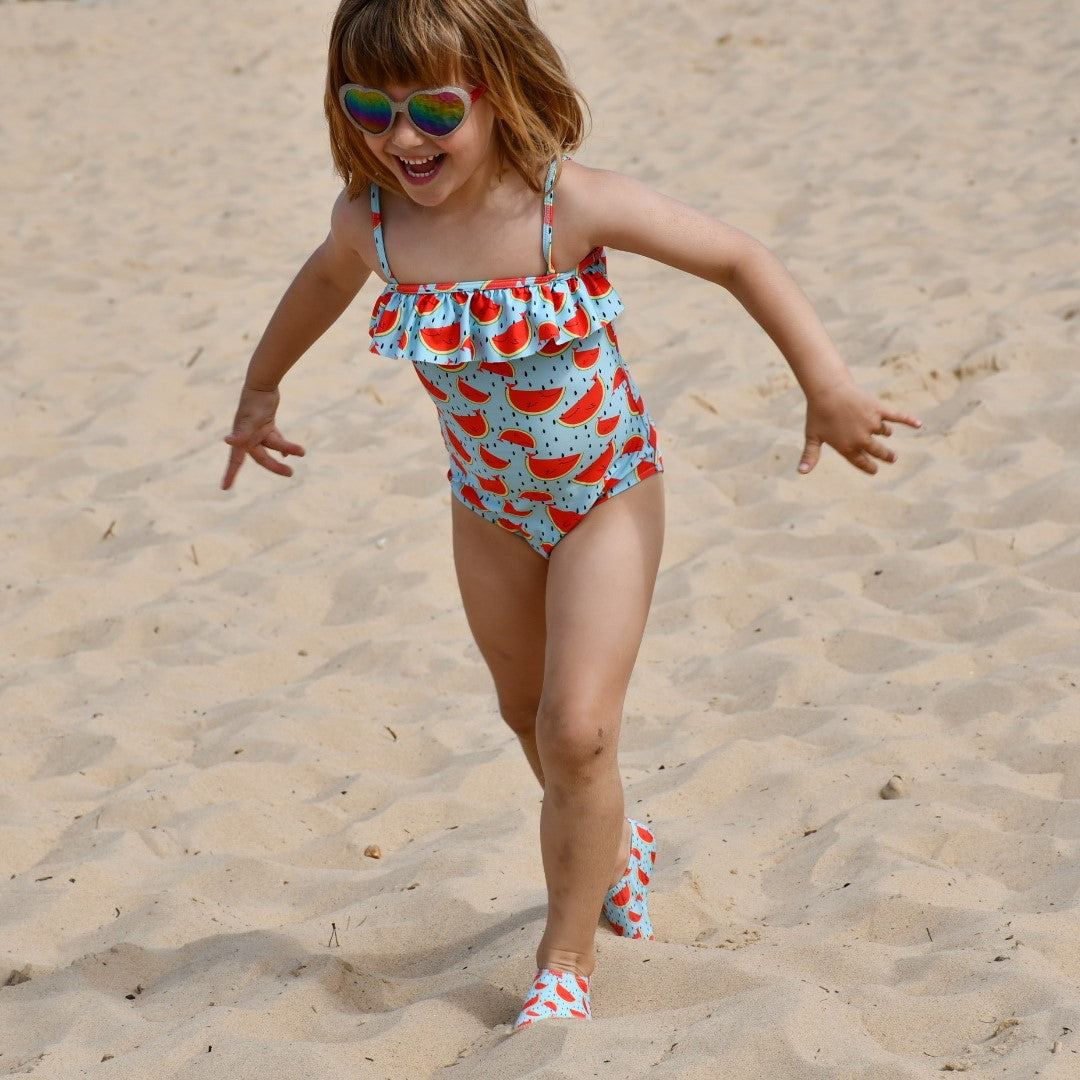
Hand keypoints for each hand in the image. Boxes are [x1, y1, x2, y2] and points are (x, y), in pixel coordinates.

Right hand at [221, 387, 305, 489]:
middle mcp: (248, 437)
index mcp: (241, 439)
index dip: (230, 475)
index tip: (224, 488)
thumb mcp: (250, 420)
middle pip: (262, 457)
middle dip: (275, 466)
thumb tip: (227, 441)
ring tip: (302, 452)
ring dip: (288, 449)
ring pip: (273, 446)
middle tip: (290, 473)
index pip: (235, 461)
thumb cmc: (254, 402)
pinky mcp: (267, 424)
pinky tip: (290, 453)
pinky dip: (283, 446)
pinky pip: (275, 439)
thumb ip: (241, 433)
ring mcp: (257, 431)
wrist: (261, 382)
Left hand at [798, 380, 920, 474]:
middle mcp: (862, 438)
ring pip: (884, 432)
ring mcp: (872, 424)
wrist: (827, 390)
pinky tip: (918, 424)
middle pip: (878, 451)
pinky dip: (908, 420)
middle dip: (886, 456)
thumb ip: (810, 456)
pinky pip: (897, 417)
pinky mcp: (878, 410)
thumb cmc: (817, 414)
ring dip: (885, 433)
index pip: (862, 462)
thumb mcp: (812, 436)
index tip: (874, 470)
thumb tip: (800, 473)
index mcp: (847, 448)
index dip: (869, 467)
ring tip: (886, 434)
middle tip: (892, 458)